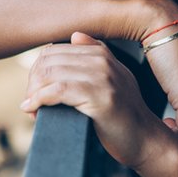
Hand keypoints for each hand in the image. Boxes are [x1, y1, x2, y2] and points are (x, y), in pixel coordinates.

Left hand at [21, 32, 170, 168]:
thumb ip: (97, 56)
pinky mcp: (99, 97)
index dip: (37, 71)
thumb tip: (75, 36)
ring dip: (33, 93)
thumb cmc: (125, 116)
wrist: (146, 140)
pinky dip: (39, 100)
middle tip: (31, 103)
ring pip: (50, 74)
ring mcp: (102, 77)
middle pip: (48, 60)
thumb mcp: (115, 79)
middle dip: (33, 82)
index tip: (35, 91)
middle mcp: (102, 61)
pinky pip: (57, 90)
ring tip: (34, 110)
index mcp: (102, 54)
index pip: (53, 51)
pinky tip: (33, 110)